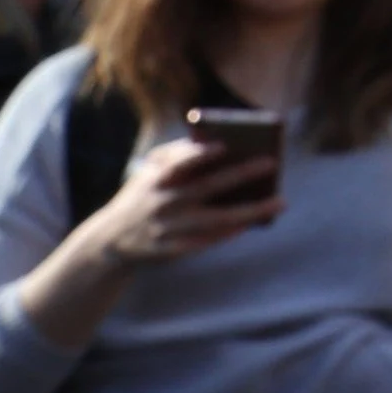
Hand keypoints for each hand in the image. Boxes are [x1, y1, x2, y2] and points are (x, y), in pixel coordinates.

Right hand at [81, 135, 274, 269]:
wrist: (111, 239)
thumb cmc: (144, 194)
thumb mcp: (148, 170)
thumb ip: (177, 154)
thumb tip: (217, 143)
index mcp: (157, 178)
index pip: (178, 163)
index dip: (198, 155)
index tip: (224, 146)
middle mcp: (164, 202)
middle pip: (208, 188)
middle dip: (241, 175)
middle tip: (273, 163)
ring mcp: (168, 228)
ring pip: (216, 219)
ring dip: (250, 211)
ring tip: (280, 202)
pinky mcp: (171, 250)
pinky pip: (205, 242)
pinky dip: (228, 234)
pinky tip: (249, 225)